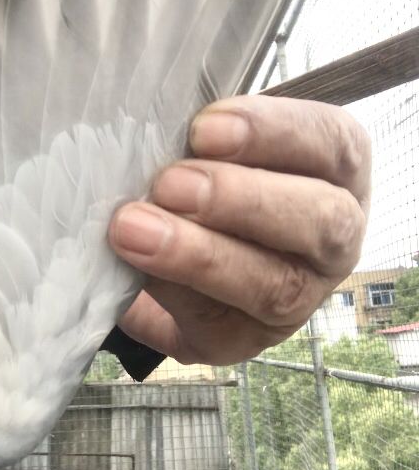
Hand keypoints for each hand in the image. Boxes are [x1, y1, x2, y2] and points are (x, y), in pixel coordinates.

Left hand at [109, 96, 370, 364]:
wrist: (168, 248)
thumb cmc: (202, 172)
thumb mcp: (210, 144)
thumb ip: (201, 137)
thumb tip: (153, 130)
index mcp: (335, 171)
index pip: (330, 143)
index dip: (272, 133)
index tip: (205, 129)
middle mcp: (333, 238)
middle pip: (320, 222)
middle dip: (241, 201)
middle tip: (170, 185)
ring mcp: (299, 298)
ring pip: (273, 286)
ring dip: (200, 257)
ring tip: (135, 230)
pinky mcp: (245, 340)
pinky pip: (219, 327)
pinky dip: (172, 296)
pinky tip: (134, 271)